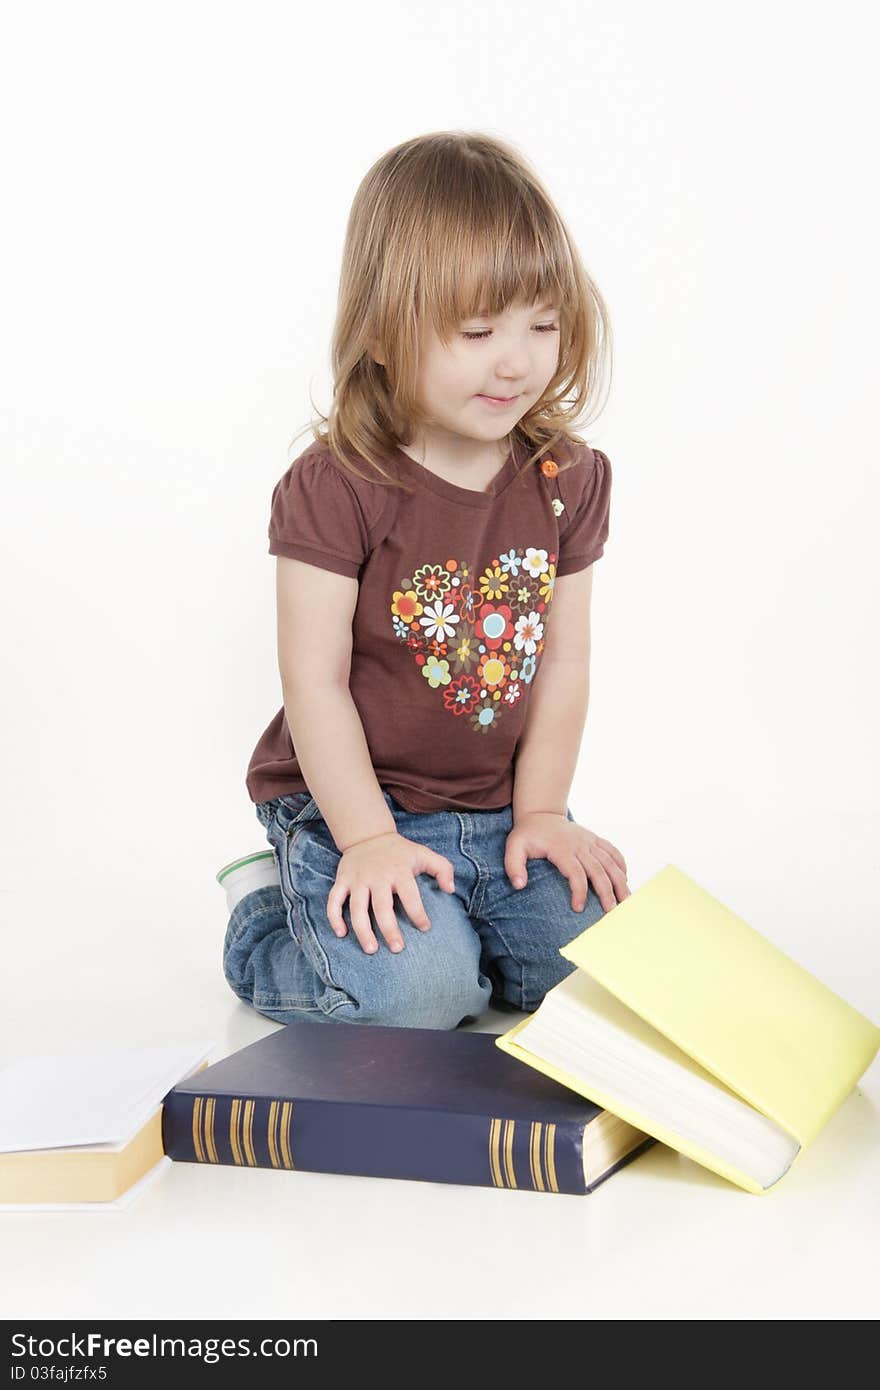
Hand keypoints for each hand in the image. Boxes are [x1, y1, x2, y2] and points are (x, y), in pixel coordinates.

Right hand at [326, 831, 455, 954]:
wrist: (368, 835)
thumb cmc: (400, 852)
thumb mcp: (424, 854)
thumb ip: (443, 869)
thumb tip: (450, 889)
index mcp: (398, 871)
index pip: (410, 896)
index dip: (418, 914)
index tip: (424, 928)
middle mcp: (377, 877)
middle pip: (382, 907)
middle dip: (389, 930)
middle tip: (397, 949)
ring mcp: (357, 880)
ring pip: (356, 908)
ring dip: (363, 930)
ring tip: (371, 949)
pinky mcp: (342, 881)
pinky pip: (334, 901)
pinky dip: (334, 917)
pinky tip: (341, 934)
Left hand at [504, 813, 629, 913]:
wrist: (541, 813)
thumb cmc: (527, 834)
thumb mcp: (514, 847)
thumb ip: (514, 866)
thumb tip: (519, 885)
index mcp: (561, 849)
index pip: (575, 872)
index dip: (579, 891)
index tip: (578, 909)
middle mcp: (579, 845)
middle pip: (598, 870)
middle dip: (606, 891)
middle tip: (610, 911)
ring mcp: (589, 841)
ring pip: (610, 862)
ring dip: (620, 881)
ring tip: (625, 901)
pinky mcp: (594, 839)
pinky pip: (612, 851)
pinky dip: (621, 865)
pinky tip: (625, 880)